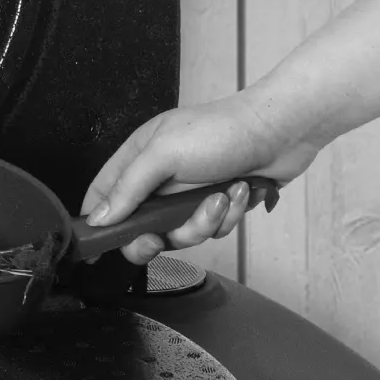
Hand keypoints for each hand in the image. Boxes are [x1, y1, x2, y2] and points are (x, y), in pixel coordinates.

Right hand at [79, 89, 322, 264]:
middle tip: (162, 237)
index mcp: (139, 156)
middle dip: (157, 235)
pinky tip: (239, 191)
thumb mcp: (164, 154)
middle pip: (141, 226)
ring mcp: (189, 193)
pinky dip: (228, 216)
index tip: (98, 248)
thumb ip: (128, 187)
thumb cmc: (222, 131)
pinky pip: (212, 230)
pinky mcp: (217, 204)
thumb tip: (98, 218)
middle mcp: (161, 178)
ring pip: (181, 233)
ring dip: (203, 221)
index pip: (103, 196)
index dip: (99, 223)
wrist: (282, 130)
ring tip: (221, 196)